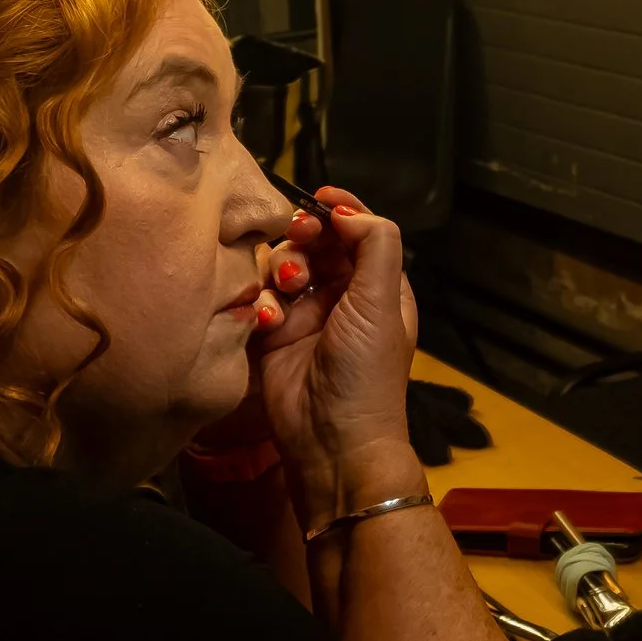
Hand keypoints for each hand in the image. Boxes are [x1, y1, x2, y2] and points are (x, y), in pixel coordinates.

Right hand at [247, 186, 420, 491]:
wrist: (331, 441)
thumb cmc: (366, 372)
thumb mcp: (382, 303)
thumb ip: (375, 246)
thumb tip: (348, 211)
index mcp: (377, 287)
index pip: (359, 233)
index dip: (340, 212)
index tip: (318, 198)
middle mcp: (342, 297)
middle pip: (315, 244)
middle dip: (303, 239)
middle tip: (296, 240)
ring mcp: (305, 316)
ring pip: (282, 267)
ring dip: (280, 270)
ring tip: (285, 288)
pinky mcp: (273, 336)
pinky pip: (260, 300)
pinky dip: (261, 303)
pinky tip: (267, 320)